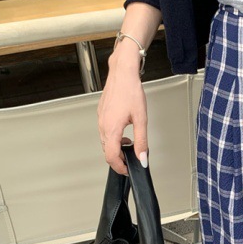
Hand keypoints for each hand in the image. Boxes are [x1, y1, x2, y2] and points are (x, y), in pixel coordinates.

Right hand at [97, 55, 148, 175]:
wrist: (122, 73)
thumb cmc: (131, 91)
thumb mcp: (141, 119)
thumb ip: (141, 141)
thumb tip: (142, 158)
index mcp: (111, 129)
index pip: (111, 157)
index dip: (120, 167)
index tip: (128, 170)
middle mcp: (103, 125)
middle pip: (107, 151)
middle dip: (119, 158)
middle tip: (131, 159)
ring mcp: (100, 120)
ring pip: (105, 142)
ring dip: (116, 148)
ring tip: (130, 144)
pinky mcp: (101, 114)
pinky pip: (105, 132)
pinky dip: (113, 138)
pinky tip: (124, 132)